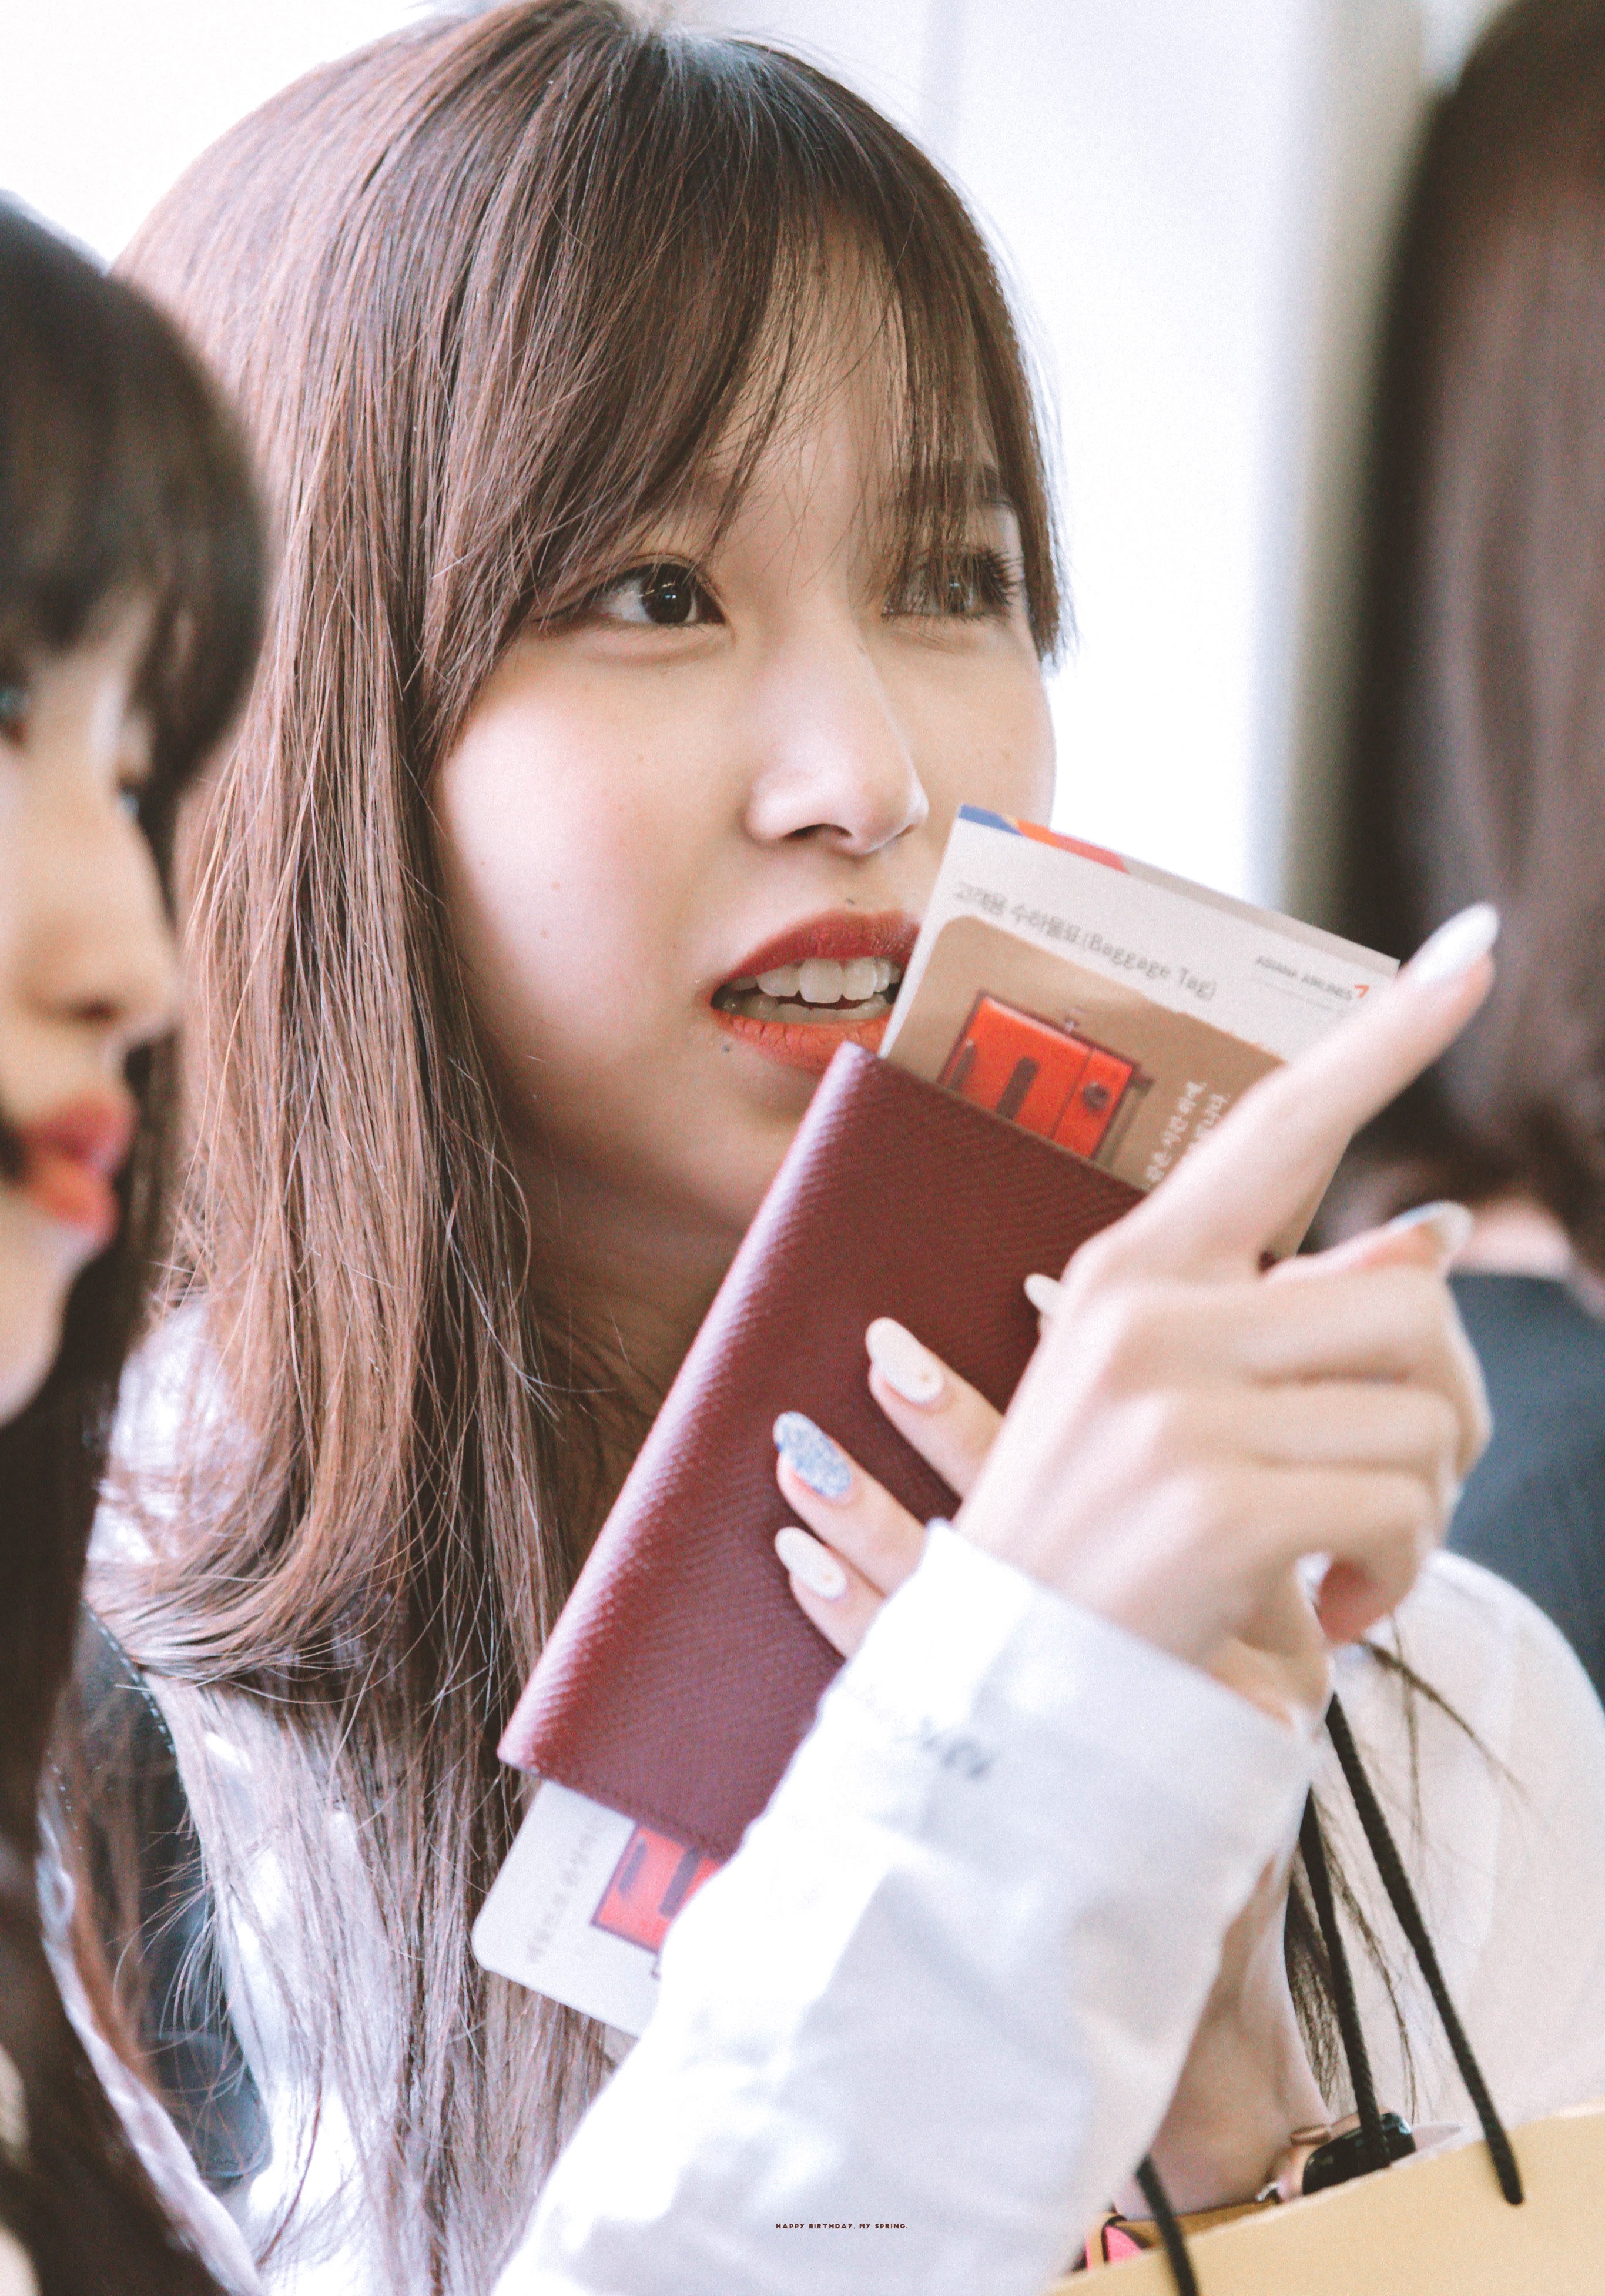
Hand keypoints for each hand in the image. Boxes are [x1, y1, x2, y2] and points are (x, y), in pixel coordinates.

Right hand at [773, 905, 1494, 1717]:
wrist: (1006, 1705)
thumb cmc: (1110, 1551)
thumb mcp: (1181, 1406)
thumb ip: (1295, 1319)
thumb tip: (1435, 1233)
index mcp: (1132, 1269)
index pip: (1279, 1124)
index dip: (1385, 1035)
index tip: (1474, 946)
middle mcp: (1144, 1313)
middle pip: (1409, 1294)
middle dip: (1446, 1409)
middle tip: (1395, 1496)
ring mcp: (1171, 1405)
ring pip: (1423, 1409)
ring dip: (1423, 1511)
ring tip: (1344, 1567)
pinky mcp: (1212, 1503)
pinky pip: (1401, 1506)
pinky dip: (1398, 1577)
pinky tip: (1329, 1615)